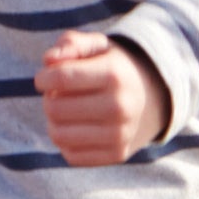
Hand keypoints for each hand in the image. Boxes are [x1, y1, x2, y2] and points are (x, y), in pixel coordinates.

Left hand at [36, 31, 170, 167]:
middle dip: (48, 99)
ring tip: (64, 110)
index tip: (44, 78)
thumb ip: (70, 43)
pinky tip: (76, 128)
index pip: (61, 78)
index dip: (43, 78)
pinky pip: (71, 155)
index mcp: (114, 75)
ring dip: (53, 122)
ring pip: (58, 135)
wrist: (155, 99)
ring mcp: (120, 135)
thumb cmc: (115, 68)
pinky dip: (66, 141)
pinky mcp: (117, 154)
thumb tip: (49, 61)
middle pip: (54, 108)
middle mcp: (119, 107)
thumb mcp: (97, 46)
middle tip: (58, 94)